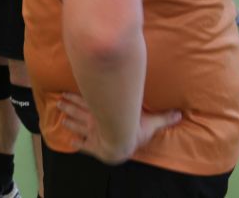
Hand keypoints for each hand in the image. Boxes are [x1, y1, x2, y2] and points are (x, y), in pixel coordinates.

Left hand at [58, 92, 181, 164]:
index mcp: (104, 112)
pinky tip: (70, 142)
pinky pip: (83, 145)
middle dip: (68, 106)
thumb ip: (164, 117)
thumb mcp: (150, 121)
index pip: (87, 102)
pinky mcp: (93, 146)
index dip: (75, 98)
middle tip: (58, 101)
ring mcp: (92, 132)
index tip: (65, 93)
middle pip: (78, 110)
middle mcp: (95, 120)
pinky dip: (77, 143)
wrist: (123, 143)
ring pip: (76, 123)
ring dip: (68, 118)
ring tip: (60, 115)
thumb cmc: (134, 130)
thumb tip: (180, 113)